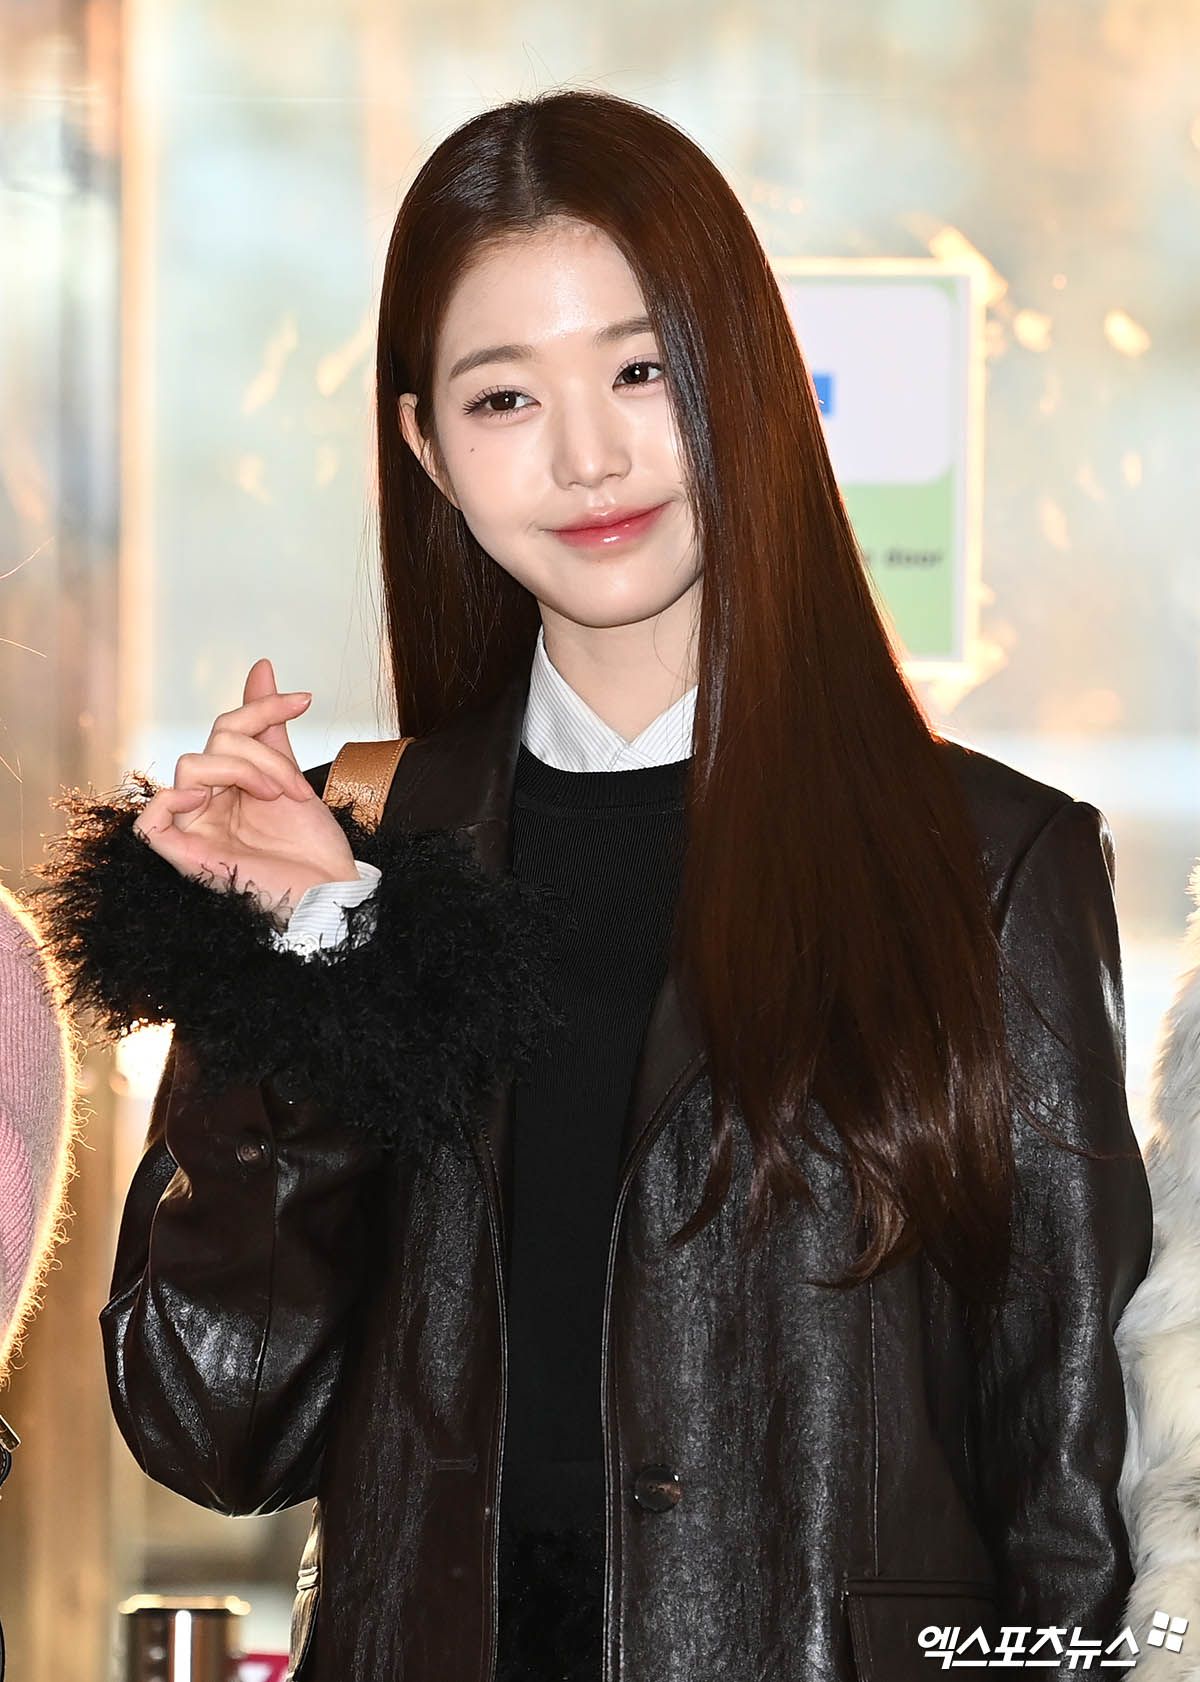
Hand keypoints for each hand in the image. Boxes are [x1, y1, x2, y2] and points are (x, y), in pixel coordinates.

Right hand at [132, 658, 358, 918]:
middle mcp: (208, 804)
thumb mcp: (291, 774)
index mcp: (229, 785)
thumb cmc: (313, 847)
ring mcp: (196, 829)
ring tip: (278, 797)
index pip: (228, 729)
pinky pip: (150, 823)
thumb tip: (261, 666)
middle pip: (213, 740)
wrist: (332, 893)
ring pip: (192, 765)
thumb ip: (270, 727)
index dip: (262, 707)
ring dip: (244, 769)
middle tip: (295, 786)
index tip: (306, 700)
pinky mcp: (187, 858)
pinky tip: (209, 799)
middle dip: (261, 752)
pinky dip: (172, 801)